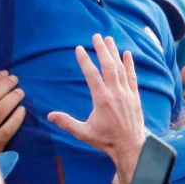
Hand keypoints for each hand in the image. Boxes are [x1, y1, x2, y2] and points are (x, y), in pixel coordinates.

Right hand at [46, 34, 145, 182]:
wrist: (130, 147)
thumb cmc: (106, 140)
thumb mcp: (84, 133)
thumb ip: (67, 123)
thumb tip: (49, 116)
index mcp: (102, 100)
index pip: (91, 75)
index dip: (84, 61)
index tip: (79, 49)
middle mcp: (115, 93)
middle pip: (108, 66)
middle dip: (102, 49)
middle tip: (96, 36)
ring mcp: (127, 94)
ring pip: (120, 68)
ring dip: (114, 52)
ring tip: (109, 39)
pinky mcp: (135, 97)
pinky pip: (132, 76)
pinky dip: (129, 64)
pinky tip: (127, 54)